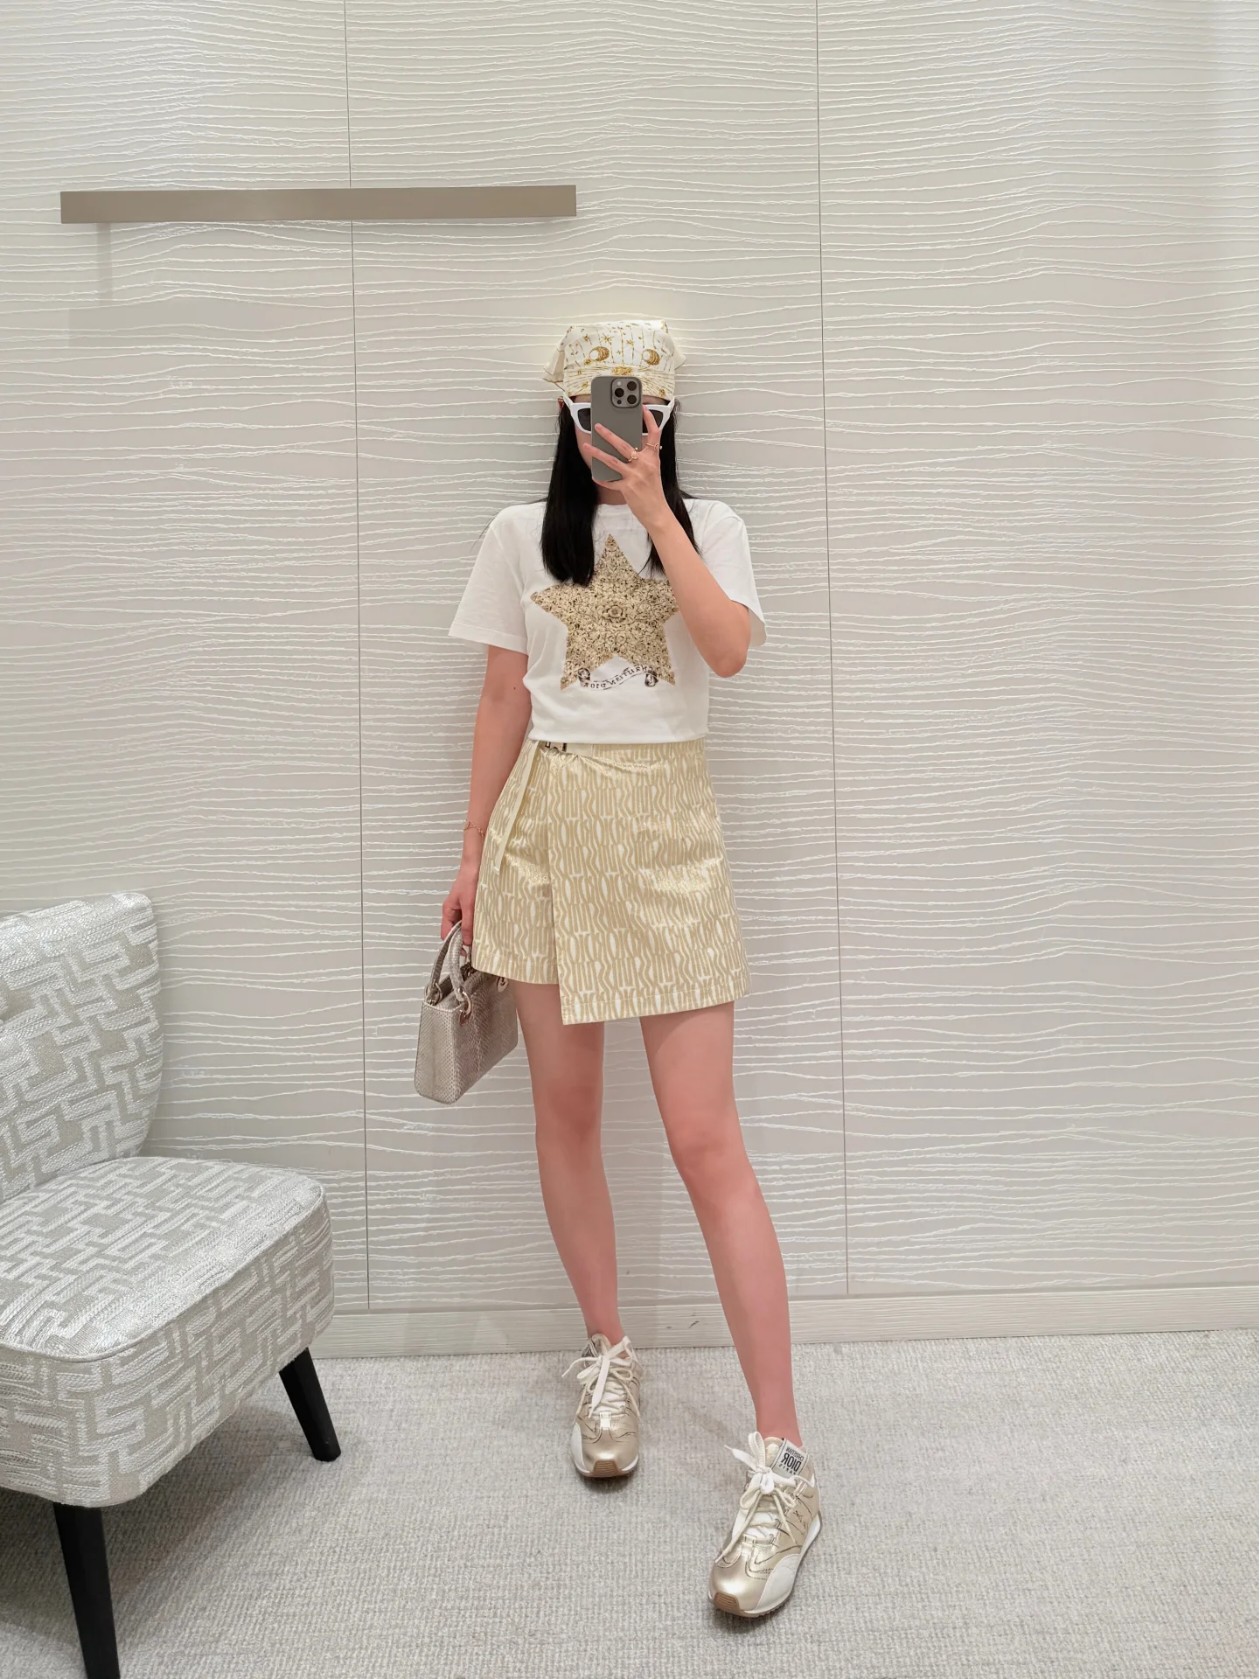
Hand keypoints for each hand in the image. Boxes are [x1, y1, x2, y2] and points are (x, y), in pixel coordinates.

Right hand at [441, 862, 479, 946]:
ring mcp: (464, 908)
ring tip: (483, 938)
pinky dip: (478, 923)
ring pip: (466, 925)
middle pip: (457, 931)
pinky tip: (487, 926)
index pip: (446, 934)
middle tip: (477, 947)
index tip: (464, 953)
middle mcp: (455, 911)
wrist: (478, 864)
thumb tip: (467, 942)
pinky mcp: (473, 905)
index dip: (453, 945)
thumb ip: (468, 924)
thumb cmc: (470, 881)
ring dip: (473, 931)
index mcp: (448, 911)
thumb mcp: (469, 905)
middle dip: (465, 939)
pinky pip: (474, 918)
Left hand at [588, 404, 669, 527]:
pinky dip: (602, 478)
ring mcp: (635, 476)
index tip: (643, 408)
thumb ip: (643, 459)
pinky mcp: (627, 488)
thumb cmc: (654, 492)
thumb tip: (628, 450)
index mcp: (653, 458)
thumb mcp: (653, 471)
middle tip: (598, 426)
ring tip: (588, 446)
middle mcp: (644, 464)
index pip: (654, 434)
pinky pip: (610, 481)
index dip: (649, 420)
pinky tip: (595, 475)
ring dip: (598, 453)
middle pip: (624, 444)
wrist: (657, 512)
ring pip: (612, 460)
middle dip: (609, 434)